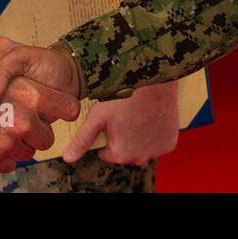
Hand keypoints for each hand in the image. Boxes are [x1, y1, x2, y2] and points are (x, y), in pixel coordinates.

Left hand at [62, 81, 180, 165]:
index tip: (111, 120)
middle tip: (124, 115)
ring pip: (143, 148)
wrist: (154, 81)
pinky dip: (155, 134)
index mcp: (121, 154)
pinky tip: (150, 118)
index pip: (107, 153)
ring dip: (140, 137)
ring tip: (137, 115)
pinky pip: (158, 142)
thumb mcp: (98, 116)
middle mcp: (140, 157)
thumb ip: (83, 139)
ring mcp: (157, 151)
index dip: (106, 135)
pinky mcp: (170, 143)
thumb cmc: (125, 96)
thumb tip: (68, 157)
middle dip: (123, 138)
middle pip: (126, 152)